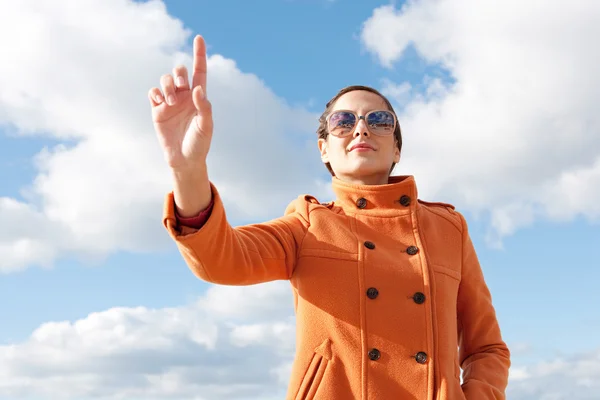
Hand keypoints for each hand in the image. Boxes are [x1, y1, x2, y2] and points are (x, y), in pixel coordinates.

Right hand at [149, 35, 212, 170]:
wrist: (184, 160)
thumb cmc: (199, 144)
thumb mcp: (206, 127)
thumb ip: (204, 107)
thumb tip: (197, 89)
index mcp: (199, 97)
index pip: (200, 71)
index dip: (199, 54)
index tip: (199, 38)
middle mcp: (185, 96)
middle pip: (180, 72)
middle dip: (179, 74)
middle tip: (182, 87)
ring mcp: (170, 102)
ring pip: (165, 80)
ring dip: (167, 86)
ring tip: (170, 102)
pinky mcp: (157, 110)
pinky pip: (152, 93)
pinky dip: (155, 93)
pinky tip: (160, 102)